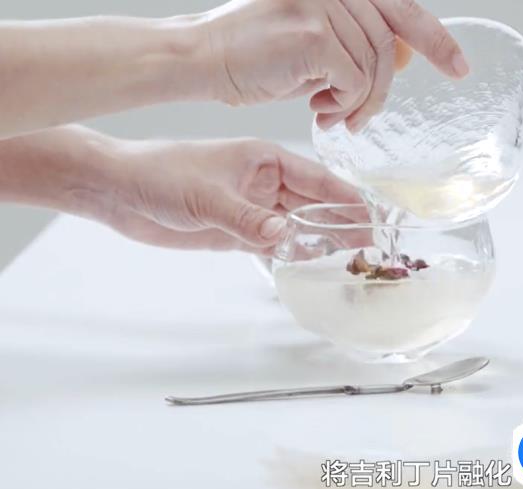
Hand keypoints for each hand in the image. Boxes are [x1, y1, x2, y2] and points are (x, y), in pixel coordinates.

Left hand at [103, 137, 360, 254]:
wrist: (120, 192)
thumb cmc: (161, 175)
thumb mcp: (207, 196)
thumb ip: (247, 218)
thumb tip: (286, 234)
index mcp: (265, 160)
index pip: (317, 179)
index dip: (346, 198)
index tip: (371, 216)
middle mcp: (264, 183)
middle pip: (313, 204)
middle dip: (341, 222)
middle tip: (370, 245)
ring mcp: (252, 207)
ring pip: (297, 224)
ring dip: (321, 239)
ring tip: (350, 257)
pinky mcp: (237, 230)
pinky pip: (273, 242)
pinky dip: (291, 252)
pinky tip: (311, 263)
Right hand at [203, 0, 467, 131]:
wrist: (203, 57)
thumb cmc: (256, 55)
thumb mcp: (317, 45)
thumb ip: (359, 44)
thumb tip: (405, 57)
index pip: (402, 8)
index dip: (436, 40)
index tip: (459, 68)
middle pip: (389, 46)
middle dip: (382, 93)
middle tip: (361, 120)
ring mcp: (325, 4)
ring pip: (374, 67)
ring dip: (359, 104)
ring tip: (332, 117)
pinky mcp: (314, 34)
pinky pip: (354, 81)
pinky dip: (343, 104)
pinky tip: (318, 111)